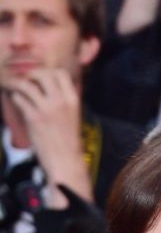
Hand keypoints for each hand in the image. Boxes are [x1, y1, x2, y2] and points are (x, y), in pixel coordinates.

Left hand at [7, 69, 91, 205]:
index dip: (48, 71)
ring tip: (16, 88)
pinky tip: (18, 102)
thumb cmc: (67, 140)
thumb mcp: (72, 116)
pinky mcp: (34, 118)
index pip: (60, 73)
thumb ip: (62, 99)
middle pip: (43, 74)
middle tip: (27, 81)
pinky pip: (19, 99)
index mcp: (73, 100)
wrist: (66, 161)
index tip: (41, 78)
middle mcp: (61, 102)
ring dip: (18, 84)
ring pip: (27, 84)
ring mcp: (47, 109)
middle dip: (31, 75)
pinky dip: (16, 98)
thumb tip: (43, 84)